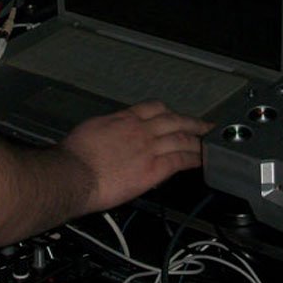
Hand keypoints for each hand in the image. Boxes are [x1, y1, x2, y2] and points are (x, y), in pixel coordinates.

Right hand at [60, 100, 212, 212]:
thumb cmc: (74, 156)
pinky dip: (193, 159)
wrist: (74, 173)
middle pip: (174, 120)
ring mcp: (149, 148)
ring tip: (208, 143)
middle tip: (205, 125)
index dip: (169, 112)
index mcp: (124, 119)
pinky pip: (179, 160)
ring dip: (197, 140)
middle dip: (191, 122)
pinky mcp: (153, 168)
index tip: (175, 115)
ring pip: (181, 139)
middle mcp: (140, 129)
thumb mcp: (91, 129)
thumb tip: (110, 134)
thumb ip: (108, 130)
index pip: (153, 108)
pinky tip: (201, 161)